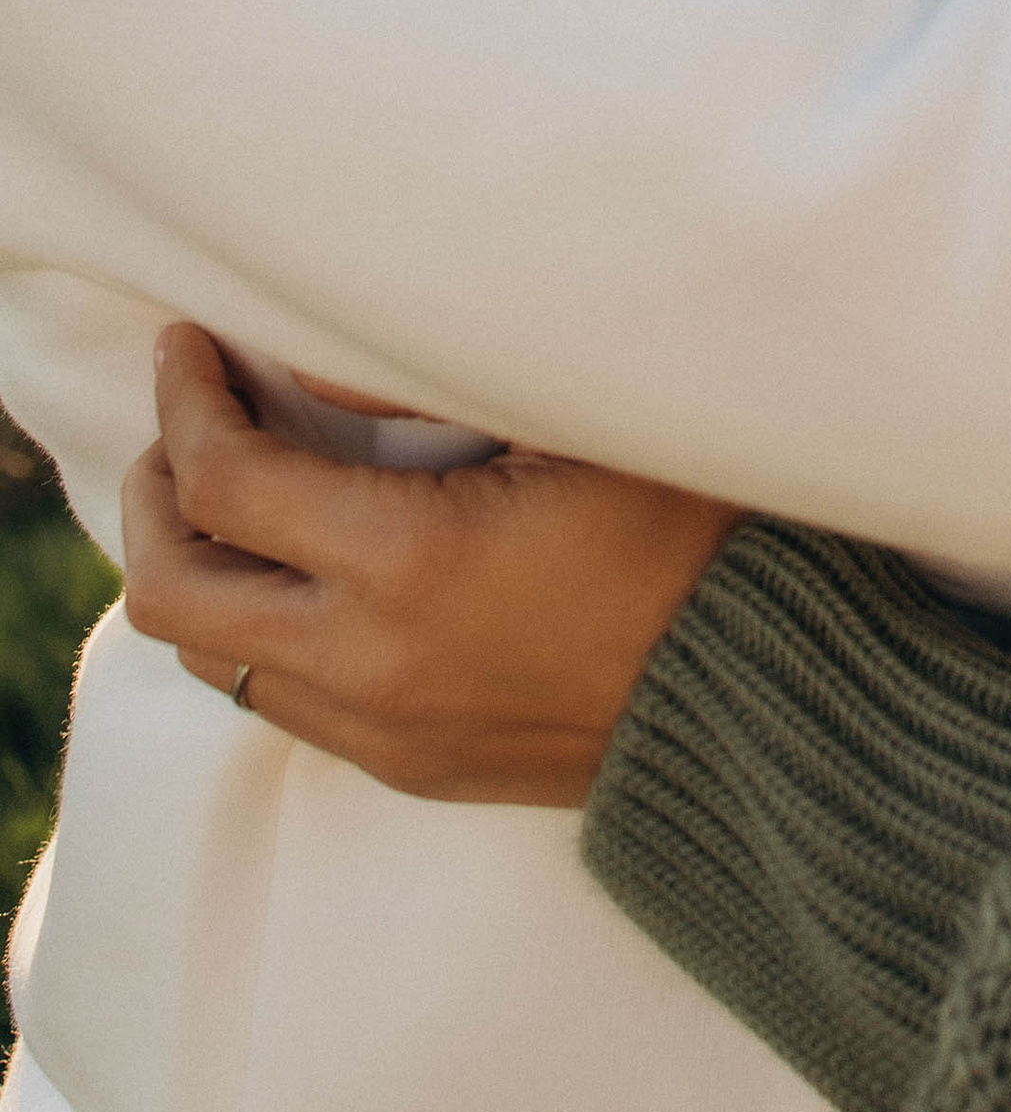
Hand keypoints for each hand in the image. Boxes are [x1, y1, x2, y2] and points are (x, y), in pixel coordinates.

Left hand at [120, 325, 737, 805]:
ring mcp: (380, 727)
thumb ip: (432, 384)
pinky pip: (279, 700)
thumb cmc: (685, 530)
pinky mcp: (406, 766)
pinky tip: (303, 569)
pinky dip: (257, 628)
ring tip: (227, 494)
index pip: (224, 483)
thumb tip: (315, 360)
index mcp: (406, 561)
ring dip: (198, 568)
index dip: (187, 401)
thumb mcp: (579, 421)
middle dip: (153, 493)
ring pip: (211, 657)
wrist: (756, 691)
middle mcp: (368, 658)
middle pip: (173, 589)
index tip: (187, 345)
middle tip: (183, 421)